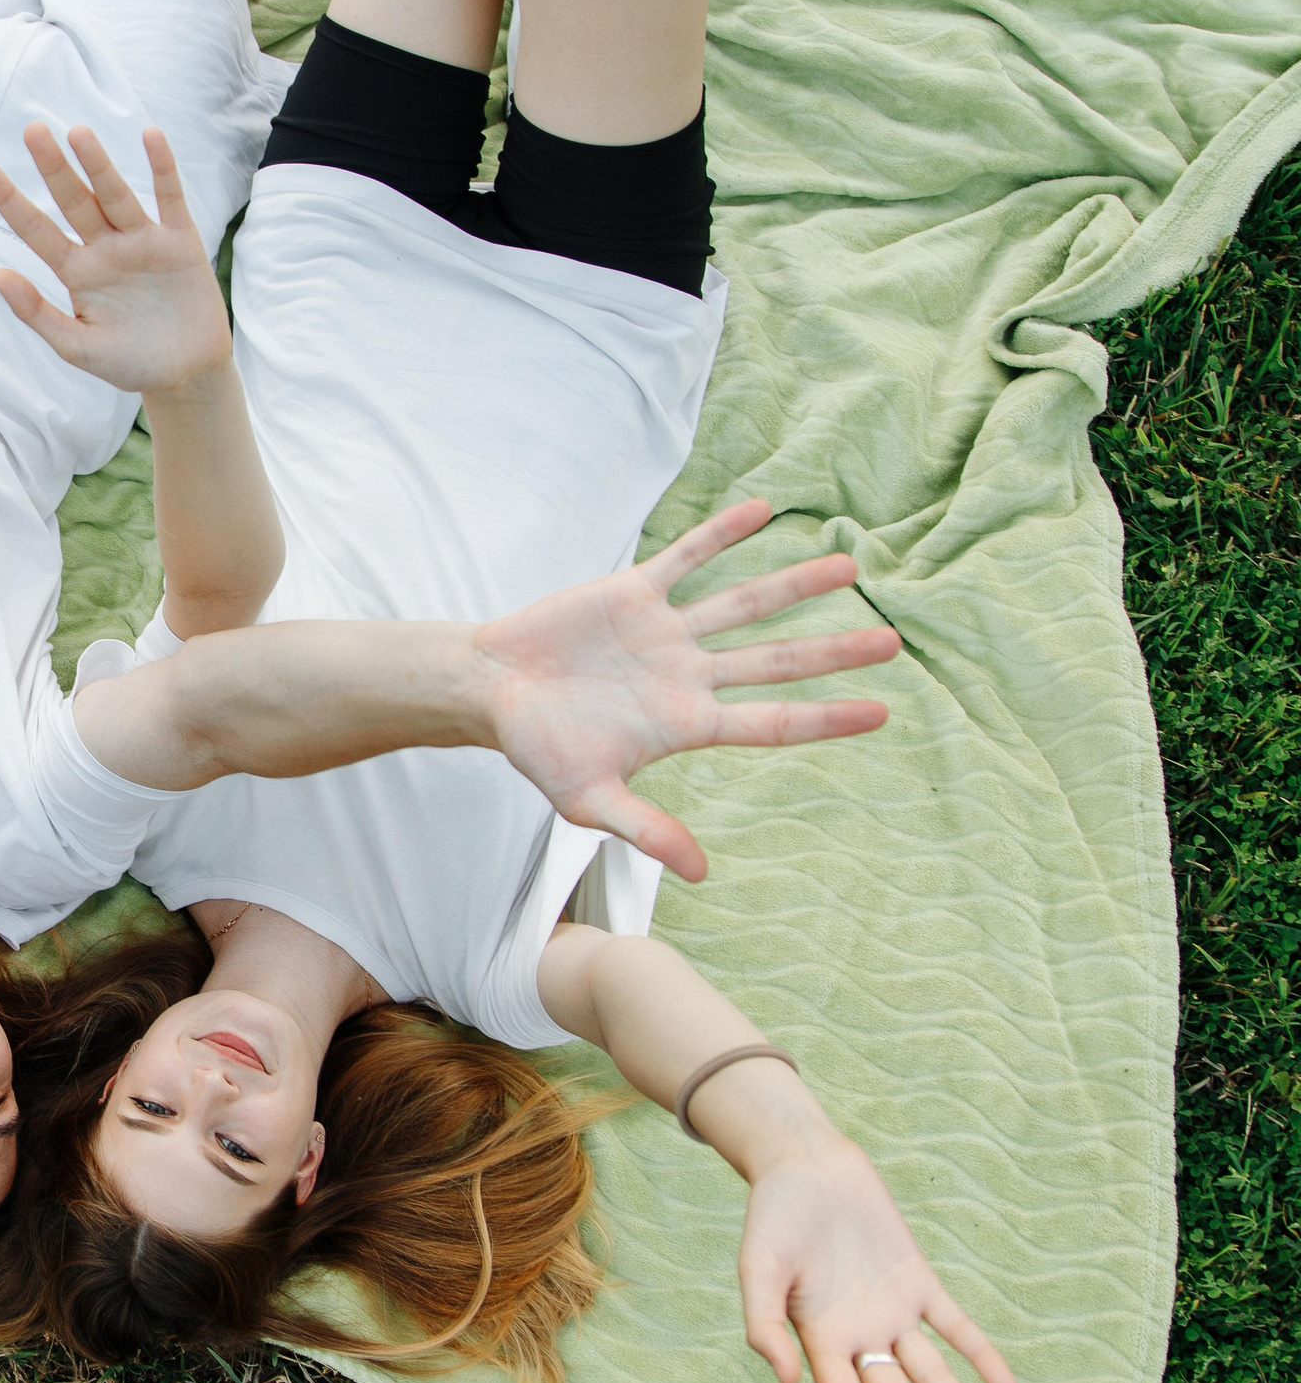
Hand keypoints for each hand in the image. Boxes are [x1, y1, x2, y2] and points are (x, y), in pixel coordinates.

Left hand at [0, 122, 231, 392]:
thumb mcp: (77, 346)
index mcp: (76, 272)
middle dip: (53, 168)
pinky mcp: (180, 242)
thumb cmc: (128, 363)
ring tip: (77, 133)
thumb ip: (37, 313)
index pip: (35, 229)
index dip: (8, 198)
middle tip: (32, 131)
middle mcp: (105, 249)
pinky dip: (162, 168)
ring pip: (115, 195)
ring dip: (98, 164)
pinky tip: (151, 136)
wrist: (185, 376)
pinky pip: (169, 199)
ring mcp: (142, 242)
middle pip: (74, 201)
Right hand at [473, 498, 900, 880]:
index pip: (771, 721)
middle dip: (832, 650)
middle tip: (891, 639)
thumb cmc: (539, 748)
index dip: (826, 717)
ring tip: (847, 565)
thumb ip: (645, 829)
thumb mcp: (588, 799)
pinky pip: (688, 557)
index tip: (882, 713)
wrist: (490, 693)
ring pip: (744, 603)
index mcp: (687, 723)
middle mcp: (688, 674)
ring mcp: (666, 632)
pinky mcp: (635, 592)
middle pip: (776, 660)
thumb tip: (701, 873)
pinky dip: (722, 535)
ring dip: (794, 584)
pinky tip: (763, 509)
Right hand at [738, 1136, 1017, 1382]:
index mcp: (817, 1338)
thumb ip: (763, 1323)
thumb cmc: (771, 1214)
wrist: (805, 1161)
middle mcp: (858, 1334)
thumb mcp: (757, 1267)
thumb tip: (790, 1382)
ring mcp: (891, 1308)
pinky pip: (953, 1324)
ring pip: (931, 1374)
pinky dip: (979, 1353)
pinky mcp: (916, 1278)